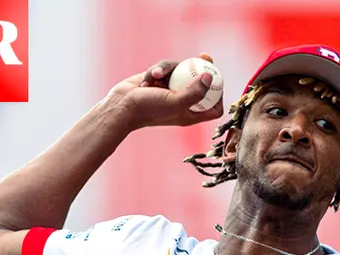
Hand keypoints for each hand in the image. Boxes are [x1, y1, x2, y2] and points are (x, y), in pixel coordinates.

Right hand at [106, 53, 224, 130]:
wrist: (121, 106)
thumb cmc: (147, 109)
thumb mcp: (175, 102)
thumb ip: (195, 92)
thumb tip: (209, 76)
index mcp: (190, 113)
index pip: (213, 107)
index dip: (218, 94)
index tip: (215, 80)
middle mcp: (182, 102)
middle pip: (201, 84)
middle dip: (203, 68)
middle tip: (204, 56)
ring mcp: (171, 90)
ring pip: (181, 71)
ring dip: (168, 69)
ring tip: (155, 76)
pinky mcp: (160, 81)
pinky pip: (166, 69)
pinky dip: (157, 71)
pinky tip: (147, 79)